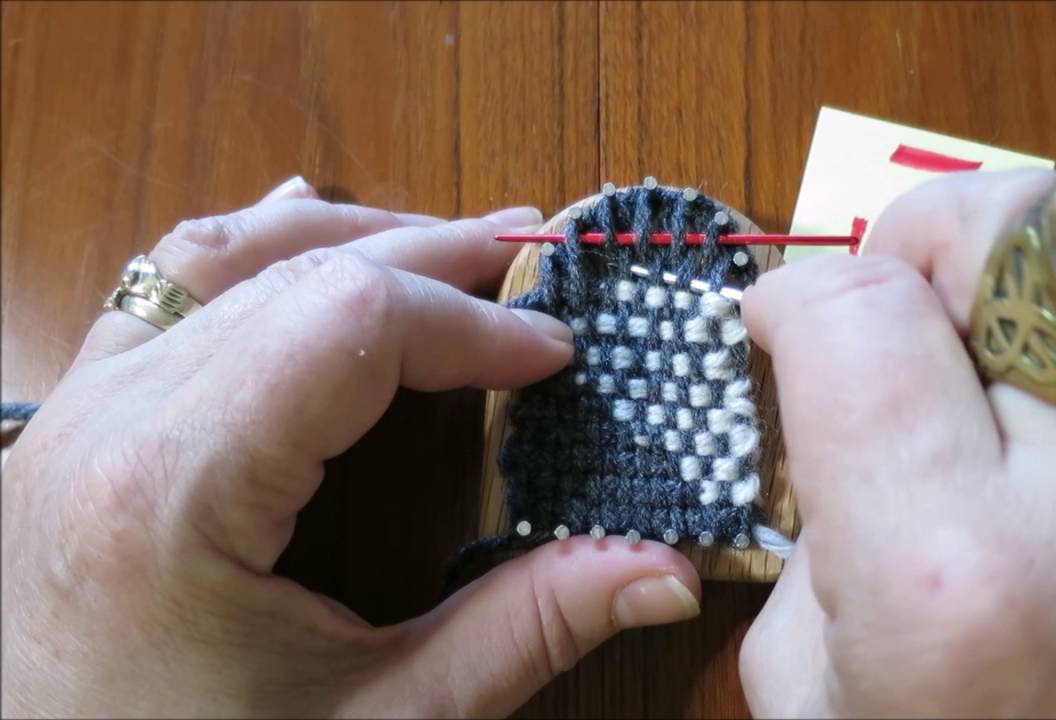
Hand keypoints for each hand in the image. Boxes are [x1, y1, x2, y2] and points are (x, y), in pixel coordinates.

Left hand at [1, 177, 701, 716]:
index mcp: (174, 490)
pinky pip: (162, 290)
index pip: (348, 321)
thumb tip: (665, 573)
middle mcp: (108, 422)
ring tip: (451, 244)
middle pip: (298, 270)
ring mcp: (76, 413)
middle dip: (434, 258)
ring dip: (352, 238)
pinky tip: (310, 229)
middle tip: (536, 257)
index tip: (555, 354)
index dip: (471, 320)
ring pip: (223, 255)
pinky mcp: (73, 426)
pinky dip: (257, 251)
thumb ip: (523, 633)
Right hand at [738, 170, 1055, 716]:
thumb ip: (817, 509)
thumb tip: (837, 387)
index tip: (781, 328)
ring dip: (1039, 259)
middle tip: (896, 309)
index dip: (796, 298)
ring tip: (999, 341)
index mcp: (959, 578)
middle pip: (1021, 230)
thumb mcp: (818, 689)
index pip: (862, 317)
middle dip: (924, 241)